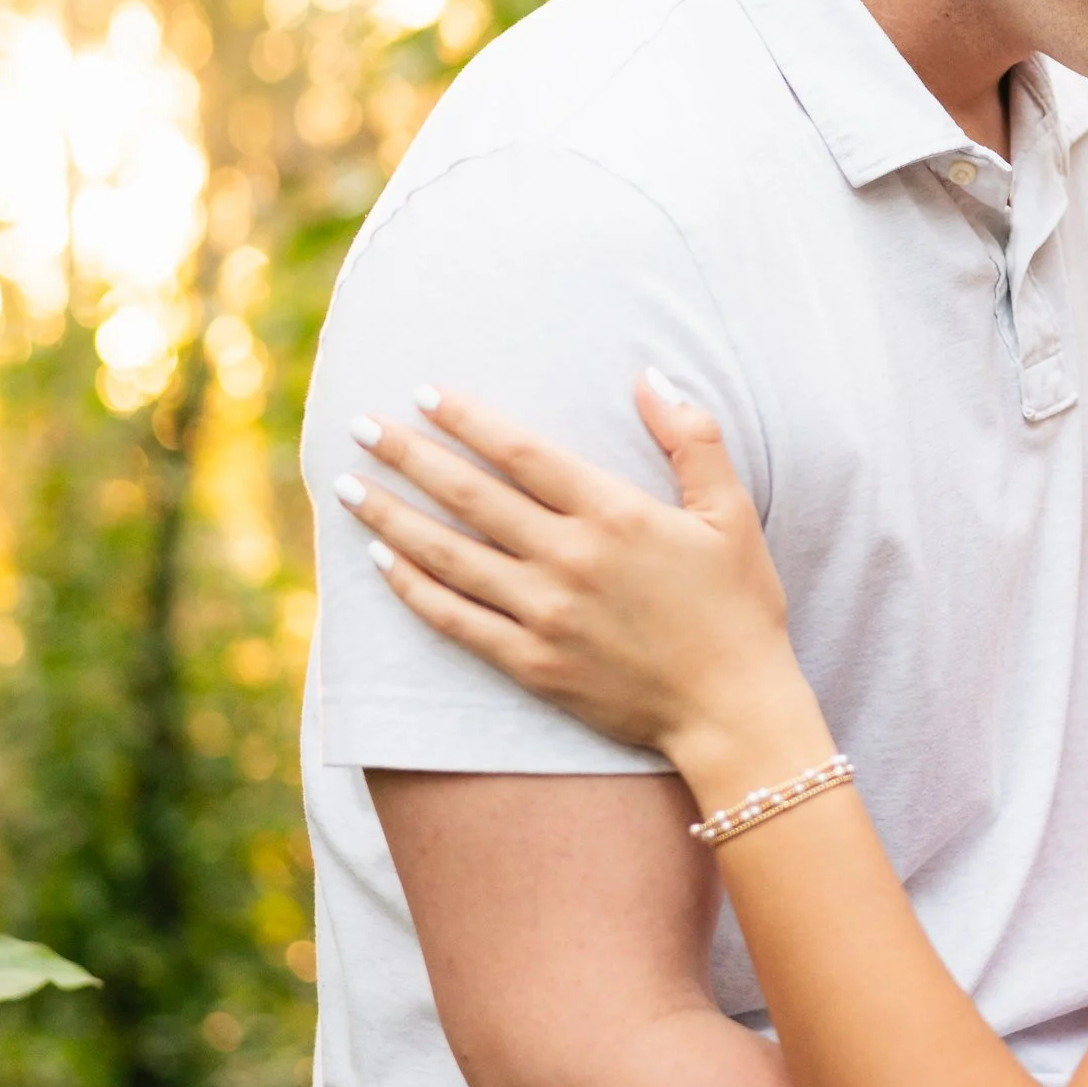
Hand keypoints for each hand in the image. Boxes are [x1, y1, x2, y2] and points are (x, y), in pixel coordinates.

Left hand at [339, 375, 822, 790]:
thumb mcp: (733, 512)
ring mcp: (545, 616)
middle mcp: (570, 560)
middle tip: (361, 425)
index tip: (423, 393)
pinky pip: (456, 621)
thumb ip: (692, 438)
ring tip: (349, 488)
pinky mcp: (532, 664)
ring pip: (449, 556)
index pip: (521, 454)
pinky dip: (414, 591)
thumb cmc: (739, 607)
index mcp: (615, 515)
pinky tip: (382, 563)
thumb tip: (651, 376)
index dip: (467, 420)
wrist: (732, 711)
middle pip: (470, 497)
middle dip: (408, 456)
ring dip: (392, 518)